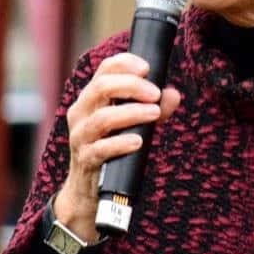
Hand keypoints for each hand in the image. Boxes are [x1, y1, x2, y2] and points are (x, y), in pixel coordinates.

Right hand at [53, 52, 181, 235]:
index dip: (125, 63)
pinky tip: (139, 141)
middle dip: (131, 86)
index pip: (103, 70)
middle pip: (101, 87)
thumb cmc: (112, 149)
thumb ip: (153, 108)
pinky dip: (121, 143)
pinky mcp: (85, 160)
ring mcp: (80, 137)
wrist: (87, 190)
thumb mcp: (132, 125)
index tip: (148, 68)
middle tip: (155, 93)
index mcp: (91, 99)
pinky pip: (101, 149)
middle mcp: (81, 113)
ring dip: (132, 113)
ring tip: (154, 113)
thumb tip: (173, 94)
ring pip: (102, 118)